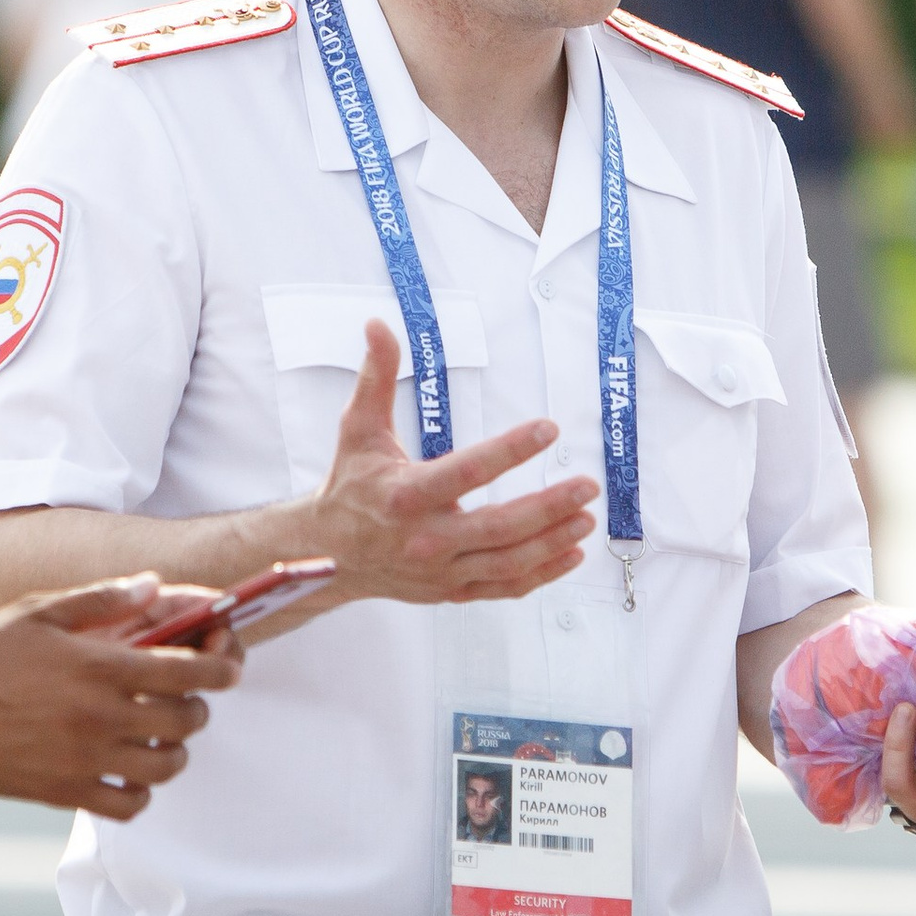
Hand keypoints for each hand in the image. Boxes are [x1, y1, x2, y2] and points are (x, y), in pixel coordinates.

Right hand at [0, 574, 238, 819]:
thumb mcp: (40, 612)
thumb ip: (102, 599)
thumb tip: (153, 586)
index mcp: (98, 668)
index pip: (186, 672)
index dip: (219, 669)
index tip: (228, 666)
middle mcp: (98, 716)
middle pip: (185, 721)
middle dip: (199, 708)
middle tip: (189, 700)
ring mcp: (83, 759)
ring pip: (164, 766)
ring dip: (175, 750)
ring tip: (162, 737)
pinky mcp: (64, 792)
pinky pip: (127, 804)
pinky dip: (141, 791)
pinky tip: (129, 771)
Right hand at [313, 322, 597, 605]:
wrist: (327, 553)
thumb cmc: (350, 485)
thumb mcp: (357, 428)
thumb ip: (375, 376)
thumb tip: (378, 326)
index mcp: (405, 495)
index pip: (467, 472)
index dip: (511, 450)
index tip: (549, 428)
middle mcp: (425, 538)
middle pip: (498, 527)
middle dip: (549, 506)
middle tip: (587, 485)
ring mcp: (440, 570)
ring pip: (507, 561)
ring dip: (553, 541)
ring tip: (587, 517)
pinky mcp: (450, 590)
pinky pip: (503, 587)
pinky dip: (540, 574)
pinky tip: (570, 554)